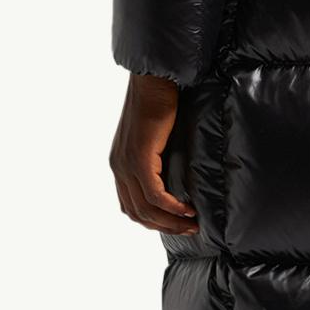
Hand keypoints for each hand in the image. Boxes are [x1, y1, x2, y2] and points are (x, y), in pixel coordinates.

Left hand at [109, 72, 198, 233]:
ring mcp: (126, 164)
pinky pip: (154, 194)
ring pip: (145, 209)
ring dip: (170, 222)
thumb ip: (159, 159)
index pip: (130, 205)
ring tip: (192, 224)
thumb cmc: (159, 103)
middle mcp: (118, 167)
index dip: (153, 220)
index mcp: (119, 163)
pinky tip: (187, 210)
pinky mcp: (139, 158)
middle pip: (136, 213)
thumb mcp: (156, 138)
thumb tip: (178, 177)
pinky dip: (172, 207)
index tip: (177, 223)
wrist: (153, 80)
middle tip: (189, 230)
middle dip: (164, 227)